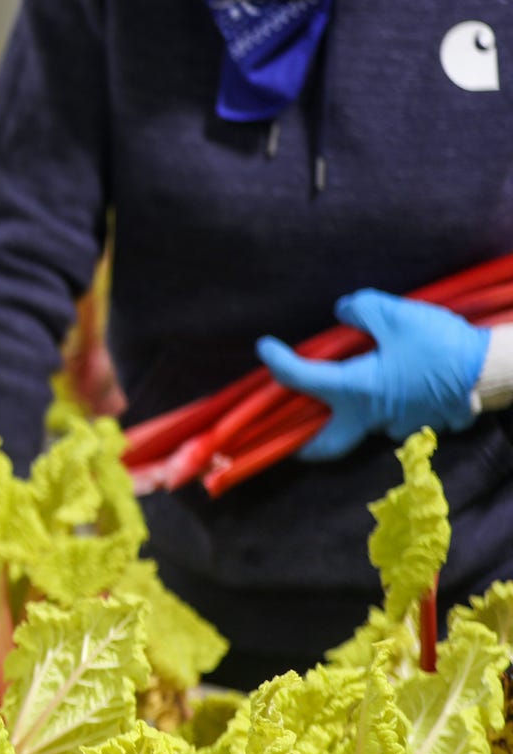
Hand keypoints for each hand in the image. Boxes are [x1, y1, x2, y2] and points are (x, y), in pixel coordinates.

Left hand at [258, 290, 485, 461]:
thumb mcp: (394, 314)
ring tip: (332, 392)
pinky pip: (387, 419)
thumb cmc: (441, 345)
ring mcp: (398, 427)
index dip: (276, 363)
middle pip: (327, 443)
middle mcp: (372, 417)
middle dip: (302, 443)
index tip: (264, 347)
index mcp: (356, 390)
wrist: (494, 372)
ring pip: (359, 426)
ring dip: (343, 414)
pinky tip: (379, 387)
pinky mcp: (420, 423)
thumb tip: (341, 313)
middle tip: (282, 435)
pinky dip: (374, 407)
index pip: (300, 380)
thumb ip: (359, 310)